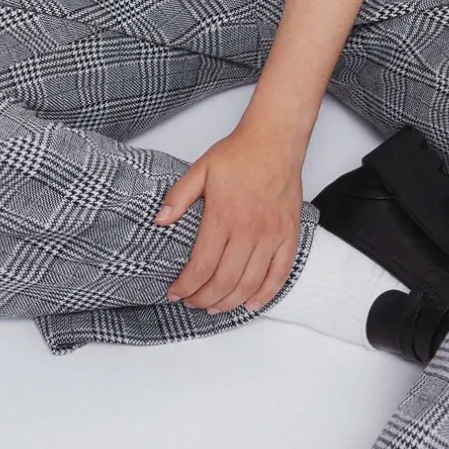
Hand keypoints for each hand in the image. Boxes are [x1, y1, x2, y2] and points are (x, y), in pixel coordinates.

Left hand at [155, 118, 305, 313]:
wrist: (275, 141)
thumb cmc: (239, 154)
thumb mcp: (200, 169)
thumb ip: (178, 197)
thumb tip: (160, 221)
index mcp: (223, 216)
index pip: (202, 265)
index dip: (186, 286)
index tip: (175, 293)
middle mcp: (249, 230)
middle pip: (224, 281)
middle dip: (204, 299)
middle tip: (191, 303)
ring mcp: (271, 235)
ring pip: (250, 283)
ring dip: (230, 302)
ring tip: (214, 308)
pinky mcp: (288, 235)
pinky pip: (279, 274)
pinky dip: (265, 294)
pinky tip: (251, 304)